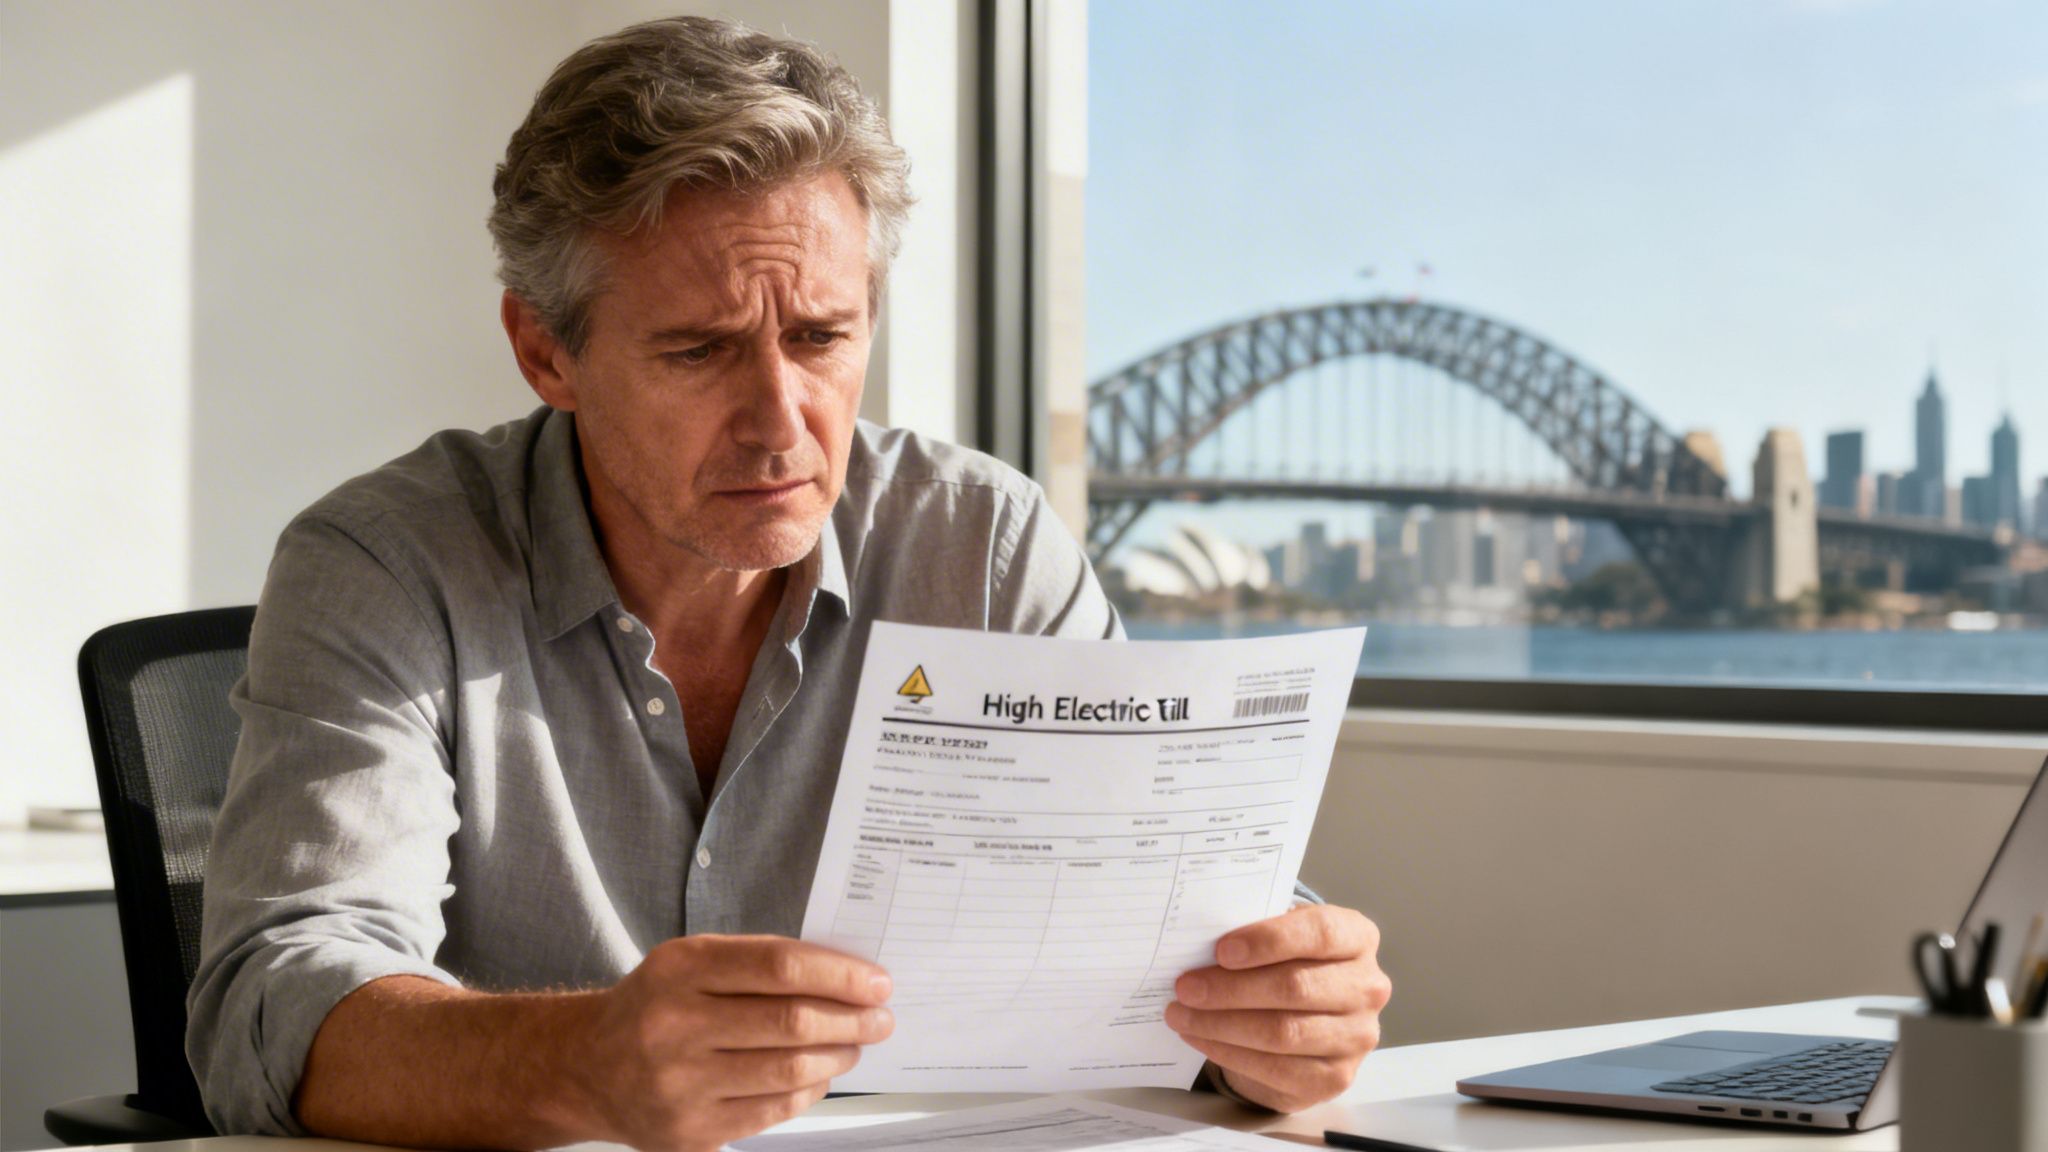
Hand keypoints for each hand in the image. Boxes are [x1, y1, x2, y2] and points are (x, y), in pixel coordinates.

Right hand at [568, 934, 893, 1150]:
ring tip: (855, 1045)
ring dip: (839, 1056)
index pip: (780, 966)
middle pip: (792, 1022)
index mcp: (679, 970)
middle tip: (880, 1018)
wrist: (586, 1068)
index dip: (839, 974)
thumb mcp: (690, 963)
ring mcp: (680, 1085)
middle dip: (851, 1020)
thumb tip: (843, 975)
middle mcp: (674, 1026)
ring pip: (790, 1070)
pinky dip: (810, 1090)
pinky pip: (773, 1111)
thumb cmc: (654, 1007)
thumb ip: (758, 963)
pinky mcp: (689, 1131)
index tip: (876, 982)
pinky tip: (821, 1074)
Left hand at [1165, 904, 1390, 1112]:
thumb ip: (1255, 932)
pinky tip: (1200, 1037)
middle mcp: (1367, 988)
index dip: (1269, 940)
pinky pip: (1276, 1068)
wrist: (1308, 1015)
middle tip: (1185, 987)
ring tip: (1181, 1014)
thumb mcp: (1281, 936)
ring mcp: (1356, 1037)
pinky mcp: (1335, 1076)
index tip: (1221, 950)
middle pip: (1295, 987)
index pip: (1320, 933)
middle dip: (1230, 988)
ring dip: (1221, 1024)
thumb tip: (1198, 942)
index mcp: (1357, 938)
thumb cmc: (1288, 963)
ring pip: (1283, 1032)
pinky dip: (1229, 1052)